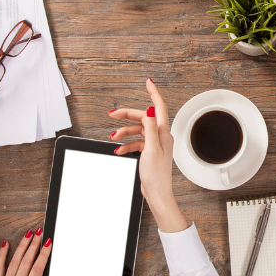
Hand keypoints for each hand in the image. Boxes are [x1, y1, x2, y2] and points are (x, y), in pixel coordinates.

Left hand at [0, 232, 64, 275]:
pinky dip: (2, 255)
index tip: (48, 243)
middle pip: (26, 261)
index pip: (37, 269)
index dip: (43, 254)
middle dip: (34, 244)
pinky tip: (5, 245)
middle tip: (39, 232)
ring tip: (27, 234)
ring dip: (22, 246)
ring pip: (15, 261)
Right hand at [107, 79, 187, 232]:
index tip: (148, 82)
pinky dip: (126, 144)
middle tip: (112, 114)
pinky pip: (135, 142)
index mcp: (163, 133)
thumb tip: (150, 110)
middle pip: (142, 118)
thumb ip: (151, 128)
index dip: (153, 93)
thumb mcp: (152, 149)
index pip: (159, 107)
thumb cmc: (157, 175)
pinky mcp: (148, 151)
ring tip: (113, 138)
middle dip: (126, 116)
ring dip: (124, 133)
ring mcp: (154, 143)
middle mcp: (160, 136)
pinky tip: (119, 150)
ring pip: (137, 131)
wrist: (157, 193)